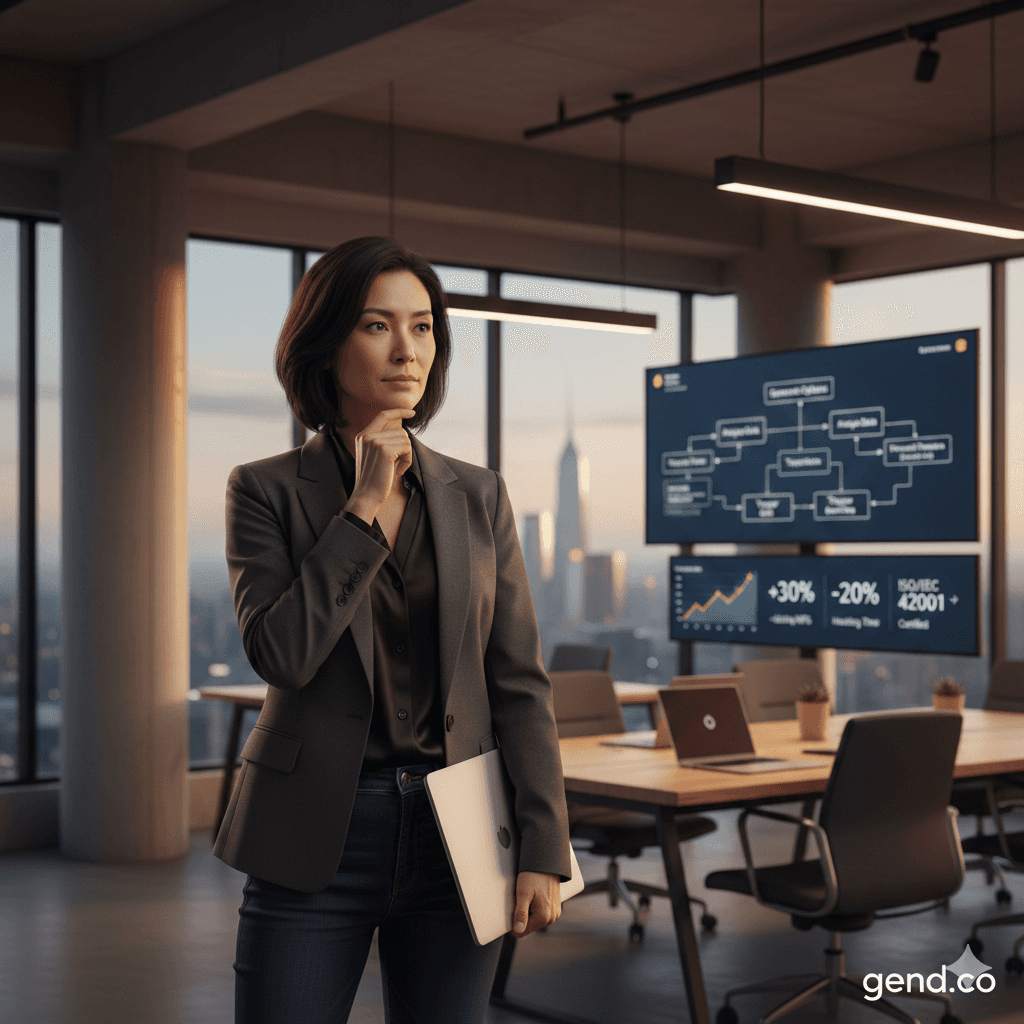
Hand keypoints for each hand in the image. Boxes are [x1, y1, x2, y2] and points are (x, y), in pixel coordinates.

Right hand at [343, 409, 414, 523]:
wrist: (366, 495)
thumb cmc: (373, 479)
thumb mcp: (374, 456)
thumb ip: (382, 441)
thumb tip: (402, 432)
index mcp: (362, 435)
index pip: (383, 415)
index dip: (399, 411)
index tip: (412, 412)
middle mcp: (367, 435)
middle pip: (400, 431)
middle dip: (405, 448)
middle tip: (399, 464)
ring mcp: (375, 441)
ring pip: (405, 439)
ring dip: (407, 455)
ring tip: (397, 468)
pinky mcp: (385, 450)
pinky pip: (407, 448)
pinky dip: (407, 461)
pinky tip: (398, 471)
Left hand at [513, 871, 561, 936]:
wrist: (547, 862)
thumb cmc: (533, 876)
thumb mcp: (523, 893)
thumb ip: (521, 913)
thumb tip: (518, 930)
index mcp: (543, 917)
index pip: (521, 932)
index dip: (513, 922)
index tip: (512, 908)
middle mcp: (551, 919)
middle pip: (528, 927)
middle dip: (521, 916)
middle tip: (521, 899)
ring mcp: (555, 914)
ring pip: (534, 921)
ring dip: (528, 912)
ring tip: (529, 896)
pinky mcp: (555, 909)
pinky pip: (541, 915)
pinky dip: (535, 908)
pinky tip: (535, 896)